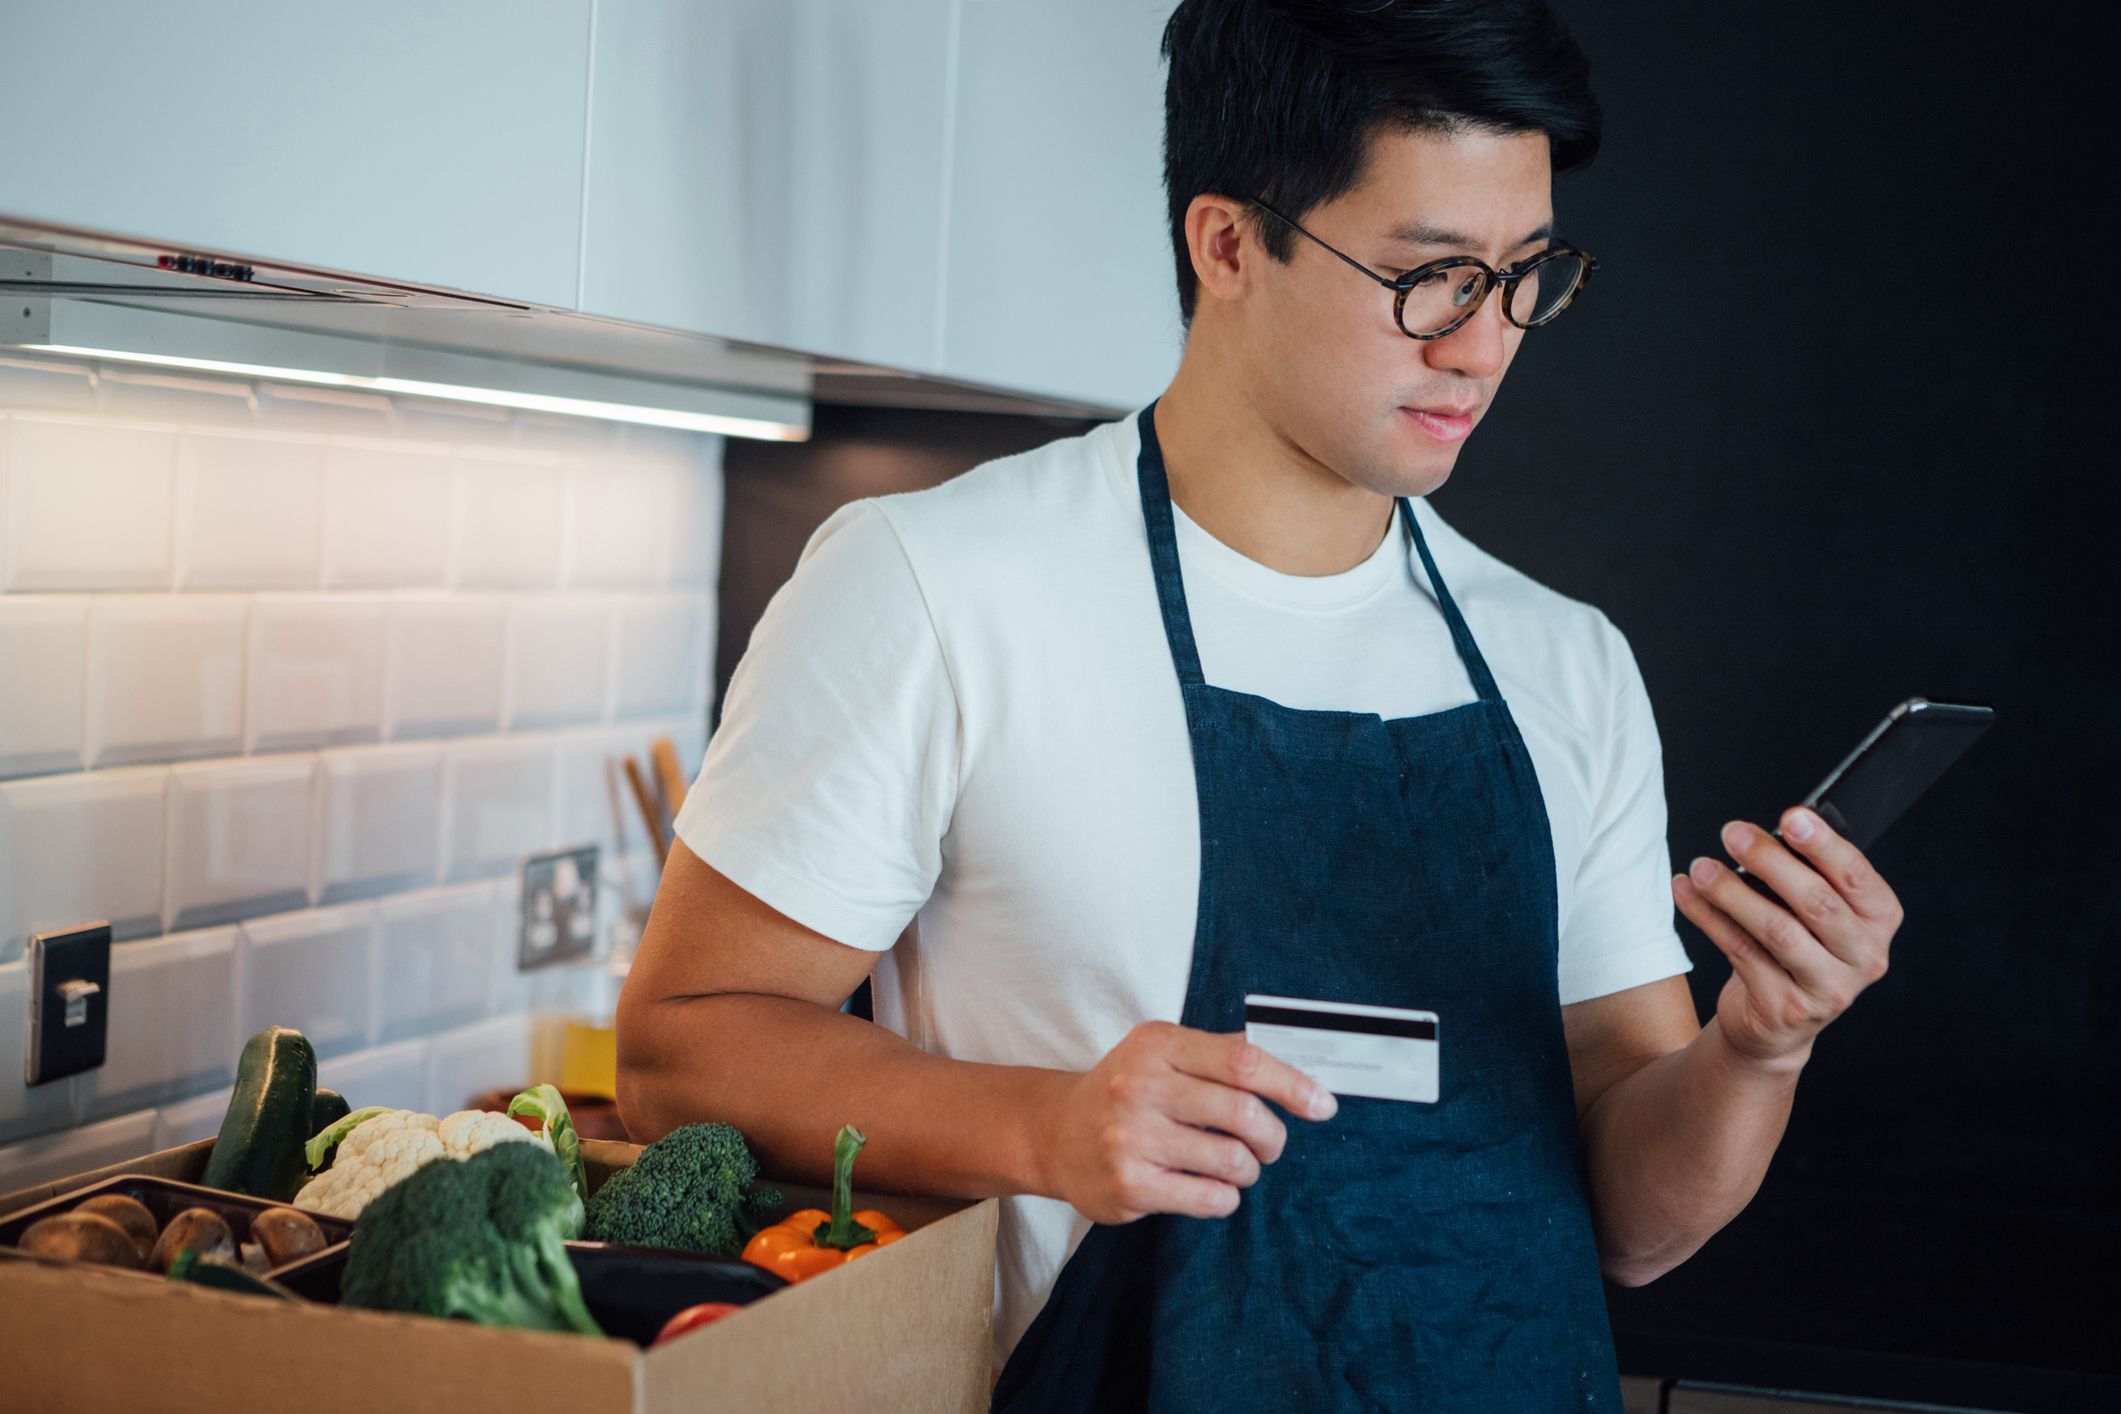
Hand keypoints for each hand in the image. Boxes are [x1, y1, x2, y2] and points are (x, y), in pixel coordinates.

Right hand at [1039, 1021, 1337, 1224]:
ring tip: (1237, 1166)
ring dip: (1249, 1169)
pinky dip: (1226, 1197)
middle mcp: (1141, 1087)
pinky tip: (1213, 1188)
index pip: (1241, 1061)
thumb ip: (1219, 1055)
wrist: (1054, 1134)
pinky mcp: (1130, 1185)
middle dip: (1273, 1136)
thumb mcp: (1162, 1053)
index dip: (1291, 1084)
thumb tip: (1295, 1064)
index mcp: (1157, 1045)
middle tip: (1270, 1145)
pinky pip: (1210, 1198)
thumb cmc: (1125, 1091)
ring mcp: (1132, 1138)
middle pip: (1243, 1112)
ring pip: (1232, 1160)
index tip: (1322, 1104)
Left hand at [1674, 806, 1904, 1068]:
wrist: (1777, 1022)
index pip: (1856, 876)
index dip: (1824, 845)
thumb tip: (1767, 835)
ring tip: (1701, 868)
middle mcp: (1863, 956)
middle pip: (1816, 903)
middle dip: (1770, 862)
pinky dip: (1708, 917)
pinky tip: (1687, 892)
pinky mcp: (1785, 1006)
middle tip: (1733, 833)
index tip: (1792, 816)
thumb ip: (1803, 875)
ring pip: (1777, 931)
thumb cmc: (1798, 948)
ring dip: (1731, 893)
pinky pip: (1740, 952)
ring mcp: (1827, 987)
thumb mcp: (1812, 911)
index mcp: (1878, 920)